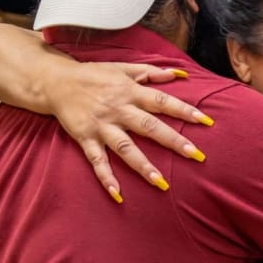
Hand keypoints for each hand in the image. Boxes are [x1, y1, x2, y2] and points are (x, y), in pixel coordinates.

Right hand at [52, 62, 214, 200]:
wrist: (56, 81)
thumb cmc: (94, 75)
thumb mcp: (123, 68)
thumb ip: (152, 72)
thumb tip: (179, 73)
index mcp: (131, 91)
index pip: (163, 101)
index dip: (184, 110)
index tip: (206, 121)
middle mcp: (119, 109)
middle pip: (149, 126)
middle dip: (173, 141)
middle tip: (195, 155)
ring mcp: (102, 125)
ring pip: (126, 148)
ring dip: (143, 166)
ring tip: (161, 183)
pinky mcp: (86, 138)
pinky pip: (97, 160)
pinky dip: (106, 177)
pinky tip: (117, 194)